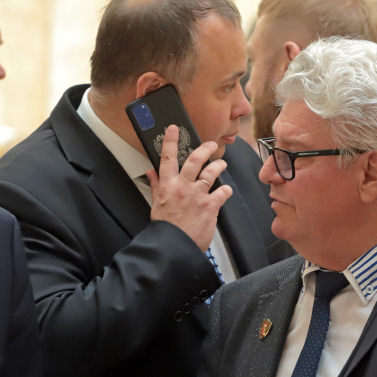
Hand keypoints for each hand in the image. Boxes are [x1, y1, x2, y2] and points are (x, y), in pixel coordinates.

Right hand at [148, 125, 232, 250]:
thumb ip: (156, 185)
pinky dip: (226, 190)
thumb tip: (150, 172)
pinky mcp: (210, 206)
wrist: (174, 246)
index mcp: (168, 186)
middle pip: (195, 160)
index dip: (171, 141)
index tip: (174, 129)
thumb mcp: (156, 205)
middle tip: (211, 144)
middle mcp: (183, 187)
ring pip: (211, 172)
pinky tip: (226, 190)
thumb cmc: (166, 228)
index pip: (167, 158)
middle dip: (205, 149)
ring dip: (218, 165)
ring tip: (221, 163)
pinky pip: (222, 192)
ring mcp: (197, 195)